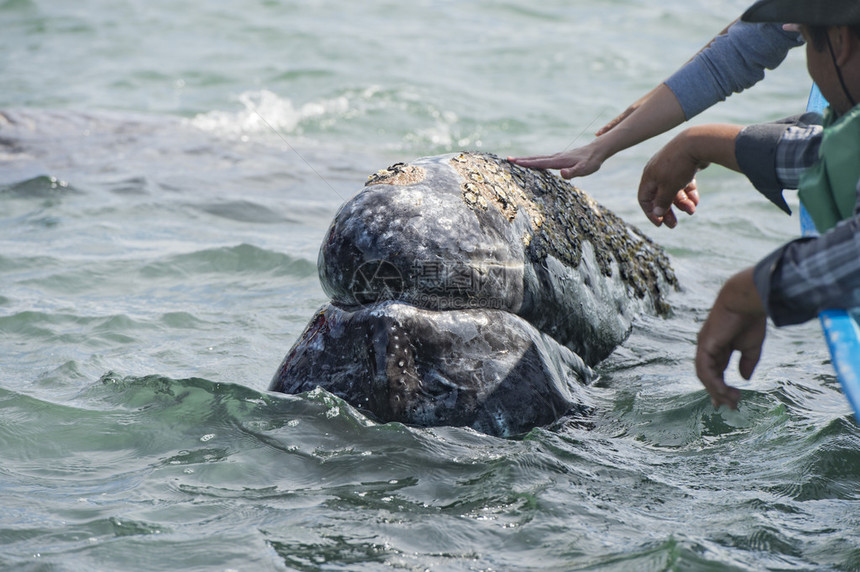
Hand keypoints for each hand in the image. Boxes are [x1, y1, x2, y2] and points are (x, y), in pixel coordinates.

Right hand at [508, 140, 608, 178]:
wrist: (597, 150)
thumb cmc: (591, 162)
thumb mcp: (585, 169)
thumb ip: (573, 172)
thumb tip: (562, 173)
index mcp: (558, 161)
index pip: (539, 162)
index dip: (526, 163)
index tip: (514, 162)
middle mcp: (556, 157)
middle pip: (535, 159)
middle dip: (521, 160)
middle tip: (507, 159)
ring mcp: (557, 156)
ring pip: (538, 158)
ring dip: (526, 159)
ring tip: (515, 160)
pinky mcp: (559, 158)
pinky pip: (543, 159)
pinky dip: (535, 160)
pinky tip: (533, 162)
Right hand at [637, 132, 702, 227]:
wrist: (698, 142)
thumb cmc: (679, 165)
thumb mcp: (669, 188)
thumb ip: (662, 202)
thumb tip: (657, 213)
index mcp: (649, 176)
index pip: (644, 199)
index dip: (651, 212)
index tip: (660, 223)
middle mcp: (658, 172)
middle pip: (660, 196)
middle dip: (668, 211)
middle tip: (674, 225)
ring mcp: (671, 168)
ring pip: (674, 190)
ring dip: (682, 203)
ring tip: (692, 211)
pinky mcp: (685, 165)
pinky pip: (684, 183)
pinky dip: (689, 193)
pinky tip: (696, 201)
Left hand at [695, 268, 766, 408]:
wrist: (746, 300)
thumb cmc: (750, 319)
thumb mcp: (751, 346)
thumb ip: (747, 363)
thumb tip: (744, 379)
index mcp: (718, 347)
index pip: (715, 372)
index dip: (721, 387)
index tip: (729, 402)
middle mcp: (708, 348)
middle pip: (708, 376)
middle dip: (718, 393)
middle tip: (731, 406)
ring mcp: (704, 347)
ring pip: (705, 376)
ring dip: (717, 390)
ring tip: (732, 400)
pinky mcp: (705, 346)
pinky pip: (705, 369)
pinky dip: (713, 382)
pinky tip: (724, 391)